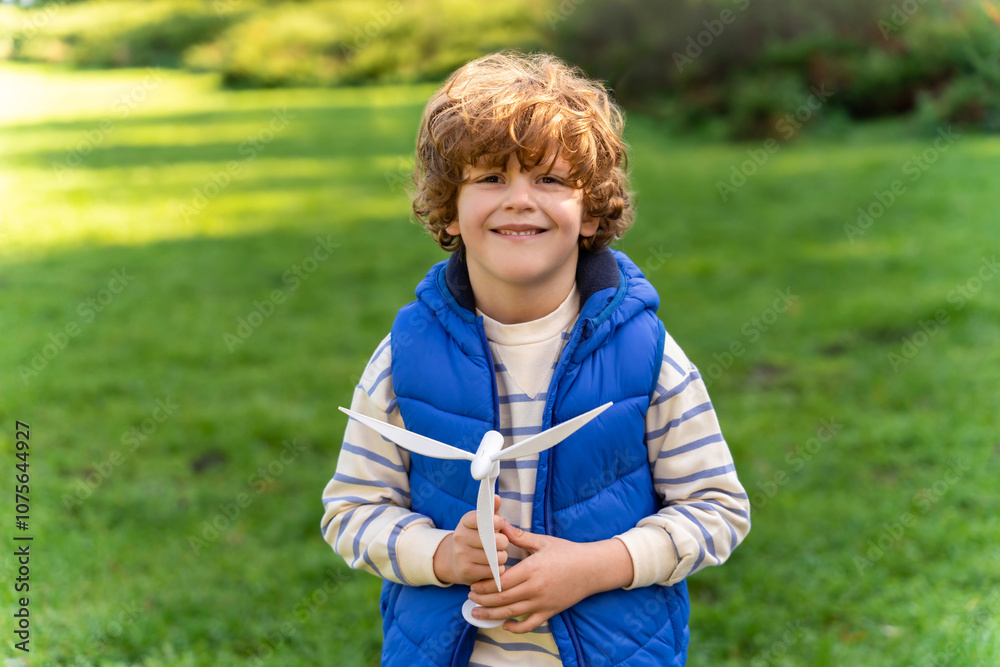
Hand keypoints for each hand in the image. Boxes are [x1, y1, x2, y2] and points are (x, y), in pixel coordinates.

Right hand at [433, 494, 509, 585]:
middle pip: (491, 540)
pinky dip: (498, 569)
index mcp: (464, 522)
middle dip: (503, 542)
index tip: (500, 522)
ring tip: (499, 555)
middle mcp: (460, 538)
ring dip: (502, 557)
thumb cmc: (476, 538)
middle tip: (503, 543)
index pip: (476, 518)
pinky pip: (492, 571)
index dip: (492, 521)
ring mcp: (461, 556)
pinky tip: (495, 566)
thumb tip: (497, 497)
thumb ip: (492, 511)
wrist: (455, 561)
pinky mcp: (466, 572)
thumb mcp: (482, 523)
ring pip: (494, 557)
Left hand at [466, 523, 633, 632]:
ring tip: (477, 613)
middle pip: (502, 599)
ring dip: (492, 614)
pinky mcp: (550, 612)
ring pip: (511, 614)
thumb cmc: (567, 552)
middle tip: (470, 597)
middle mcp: (535, 589)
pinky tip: (505, 625)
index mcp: (531, 569)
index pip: (501, 581)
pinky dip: (515, 628)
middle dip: (483, 599)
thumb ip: (519, 536)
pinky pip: (530, 625)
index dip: (484, 585)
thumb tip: (500, 524)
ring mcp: (542, 603)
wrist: (592, 568)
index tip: (473, 583)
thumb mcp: (543, 541)